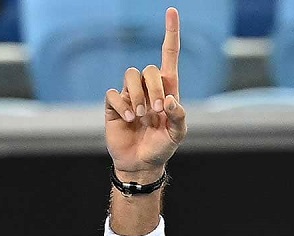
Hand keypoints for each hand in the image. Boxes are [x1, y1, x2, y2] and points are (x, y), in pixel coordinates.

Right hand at [104, 7, 186, 180]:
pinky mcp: (115, 105)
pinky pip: (114, 93)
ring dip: (138, 96)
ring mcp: (130, 94)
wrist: (142, 163)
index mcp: (168, 90)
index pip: (169, 55)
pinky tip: (128, 120)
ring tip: (141, 116)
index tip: (172, 11)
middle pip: (149, 69)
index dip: (171, 33)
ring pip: (130, 75)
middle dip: (155, 89)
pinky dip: (122, 105)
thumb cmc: (162, 147)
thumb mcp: (178, 134)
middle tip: (156, 111)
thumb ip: (179, 116)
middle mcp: (149, 88)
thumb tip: (170, 100)